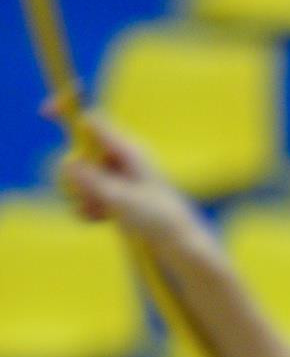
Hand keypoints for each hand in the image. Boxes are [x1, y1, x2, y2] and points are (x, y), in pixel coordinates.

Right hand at [43, 100, 202, 251]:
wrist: (178, 244)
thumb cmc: (158, 218)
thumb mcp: (122, 200)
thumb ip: (93, 182)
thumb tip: (67, 164)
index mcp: (129, 150)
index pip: (93, 122)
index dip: (69, 113)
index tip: (45, 113)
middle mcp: (121, 159)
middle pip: (78, 153)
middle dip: (74, 176)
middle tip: (88, 196)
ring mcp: (115, 177)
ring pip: (79, 177)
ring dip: (82, 196)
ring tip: (99, 212)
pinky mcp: (112, 195)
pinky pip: (85, 195)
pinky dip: (88, 207)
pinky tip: (100, 220)